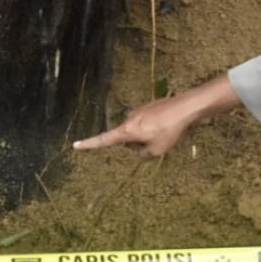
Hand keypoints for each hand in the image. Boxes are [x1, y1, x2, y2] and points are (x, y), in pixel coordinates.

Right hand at [72, 74, 241, 158]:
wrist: (184, 107)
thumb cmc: (169, 130)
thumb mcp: (157, 150)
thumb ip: (143, 155)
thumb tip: (138, 154)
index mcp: (127, 131)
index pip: (104, 139)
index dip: (90, 144)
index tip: (76, 145)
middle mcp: (129, 119)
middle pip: (125, 136)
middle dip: (136, 143)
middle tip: (155, 144)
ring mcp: (138, 111)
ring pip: (137, 129)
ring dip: (146, 135)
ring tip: (165, 134)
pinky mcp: (148, 106)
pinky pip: (145, 121)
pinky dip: (153, 127)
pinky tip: (167, 126)